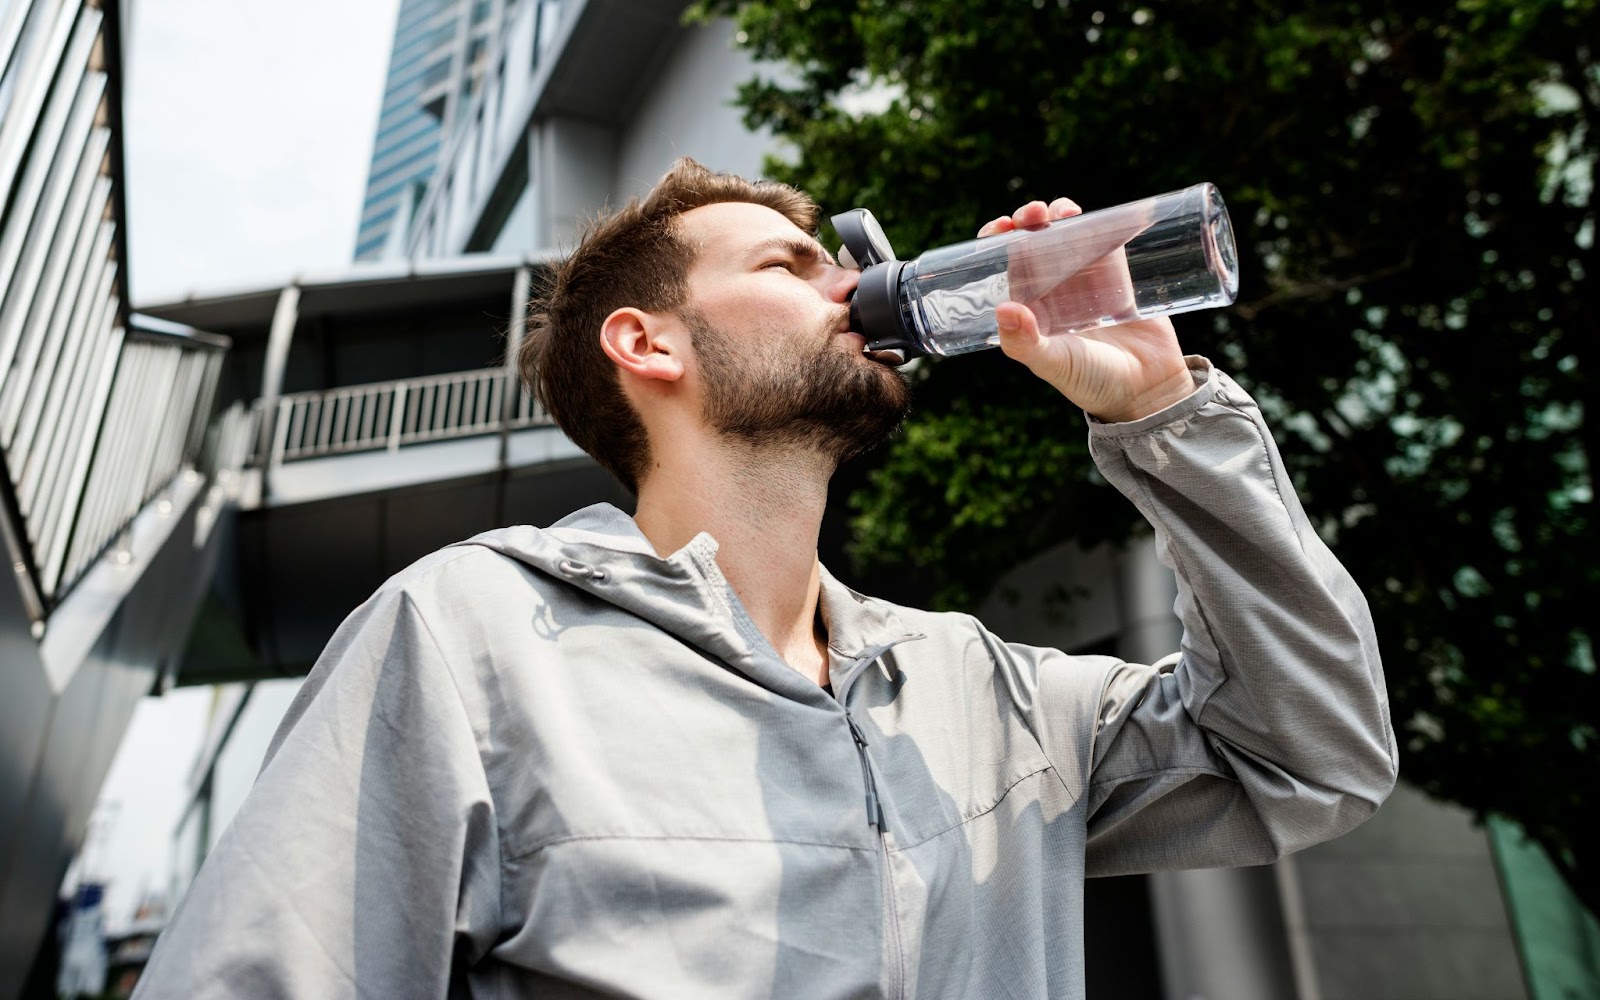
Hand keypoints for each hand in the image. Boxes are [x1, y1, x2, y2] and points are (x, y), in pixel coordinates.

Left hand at [978, 199, 1194, 422]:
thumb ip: (1026, 343)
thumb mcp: (1054, 363)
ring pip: (1064, 235)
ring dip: (1058, 215)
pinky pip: (1102, 239)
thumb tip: (1002, 308)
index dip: (996, 243)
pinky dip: (1095, 221)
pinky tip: (1089, 213)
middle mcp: (1053, 290)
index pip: (1004, 267)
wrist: (1147, 389)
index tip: (998, 229)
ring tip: (1060, 211)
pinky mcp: (1117, 273)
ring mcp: (1084, 278)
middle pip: (1032, 244)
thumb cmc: (1093, 382)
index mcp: (1029, 307)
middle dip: (1027, 222)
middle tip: (1031, 214)